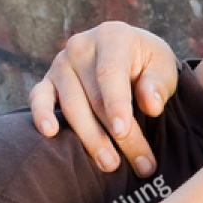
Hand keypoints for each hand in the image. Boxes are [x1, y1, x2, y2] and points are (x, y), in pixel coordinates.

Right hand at [29, 21, 179, 175]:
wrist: (128, 54)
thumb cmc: (148, 64)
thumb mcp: (163, 66)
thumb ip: (158, 84)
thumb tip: (151, 106)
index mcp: (112, 37)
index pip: (111, 74)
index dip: (117, 105)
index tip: (123, 132)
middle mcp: (81, 46)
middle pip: (94, 98)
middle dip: (116, 136)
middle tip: (139, 165)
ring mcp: (61, 63)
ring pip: (71, 106)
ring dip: (90, 139)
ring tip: (110, 165)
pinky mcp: (47, 81)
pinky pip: (39, 98)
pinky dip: (41, 115)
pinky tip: (49, 133)